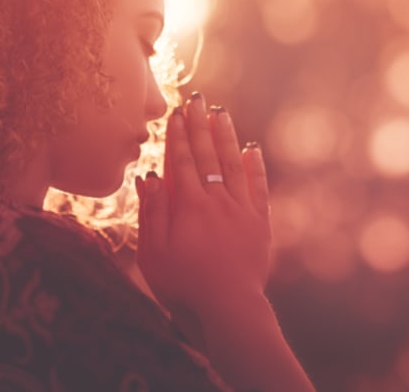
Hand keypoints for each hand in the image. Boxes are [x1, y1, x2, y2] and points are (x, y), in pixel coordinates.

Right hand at [135, 93, 271, 317]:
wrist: (228, 308)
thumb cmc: (183, 285)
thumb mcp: (154, 253)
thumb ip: (152, 212)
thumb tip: (149, 176)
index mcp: (189, 206)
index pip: (182, 161)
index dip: (178, 135)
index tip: (176, 113)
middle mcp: (217, 200)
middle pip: (207, 155)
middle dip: (200, 125)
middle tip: (197, 100)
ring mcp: (241, 210)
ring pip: (233, 164)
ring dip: (226, 136)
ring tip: (222, 113)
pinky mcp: (259, 223)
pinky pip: (258, 187)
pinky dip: (255, 166)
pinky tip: (252, 148)